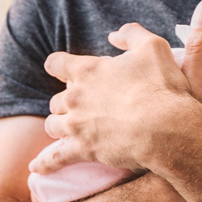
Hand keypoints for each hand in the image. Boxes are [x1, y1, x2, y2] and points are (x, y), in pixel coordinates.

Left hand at [28, 24, 199, 173]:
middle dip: (67, 102)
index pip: (56, 63)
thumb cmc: (160, 86)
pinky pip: (54, 159)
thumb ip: (131, 34)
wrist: (166, 128)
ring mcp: (75, 125)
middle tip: (84, 106)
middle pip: (56, 99)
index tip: (61, 69)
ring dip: (60, 126)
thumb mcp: (153, 47)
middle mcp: (74, 97)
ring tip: (72, 131)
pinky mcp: (82, 150)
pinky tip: (36, 167)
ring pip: (53, 125)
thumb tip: (114, 35)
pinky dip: (44, 163)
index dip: (58, 66)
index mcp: (87, 70)